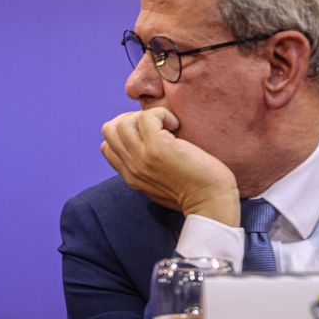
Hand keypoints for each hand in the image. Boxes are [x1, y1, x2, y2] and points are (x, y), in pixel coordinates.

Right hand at [100, 107, 239, 225]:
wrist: (211, 204)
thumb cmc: (197, 194)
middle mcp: (131, 167)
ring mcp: (141, 157)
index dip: (125, 133)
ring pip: (124, 121)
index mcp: (130, 176)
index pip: (107, 146)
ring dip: (148, 116)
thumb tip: (151, 149)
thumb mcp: (161, 185)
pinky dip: (163, 114)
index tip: (148, 134)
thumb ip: (148, 170)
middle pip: (110, 129)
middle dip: (132, 119)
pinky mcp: (157, 148)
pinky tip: (177, 126)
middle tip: (157, 126)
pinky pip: (147, 117)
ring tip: (169, 127)